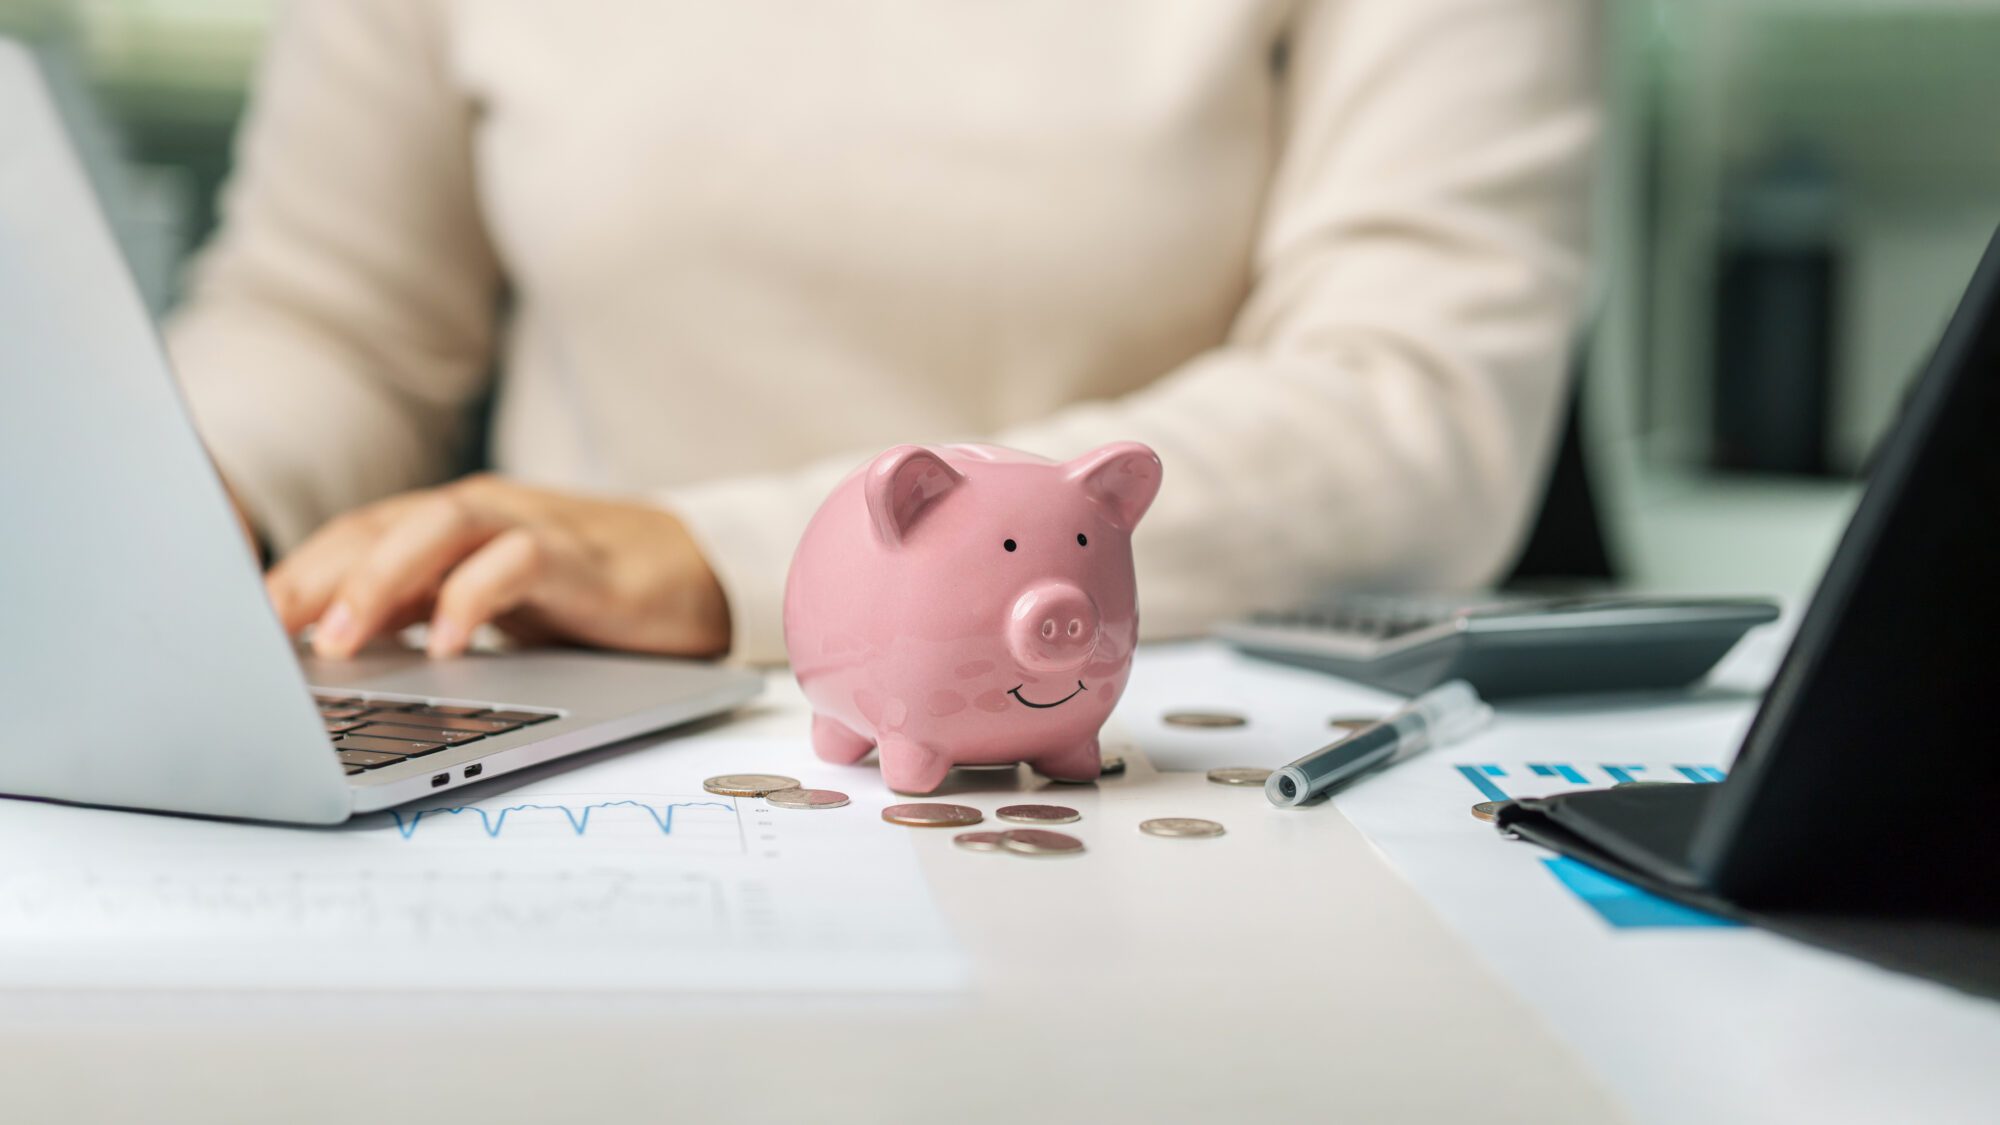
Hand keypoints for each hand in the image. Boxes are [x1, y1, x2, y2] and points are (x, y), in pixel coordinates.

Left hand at [266, 475, 730, 659]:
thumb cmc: (584, 599)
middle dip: (319, 576)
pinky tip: (447, 644)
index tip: (243, 626)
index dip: (299, 574)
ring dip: (380, 578)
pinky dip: (473, 599)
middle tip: (269, 633)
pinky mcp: (580, 558)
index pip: (356, 537)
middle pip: (380, 525)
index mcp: (449, 530)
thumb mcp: (489, 610)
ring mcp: (530, 528)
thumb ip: (422, 612)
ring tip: (343, 638)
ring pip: (438, 528)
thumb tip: (335, 654)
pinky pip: (516, 563)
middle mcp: (480, 517)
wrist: (696, 577)